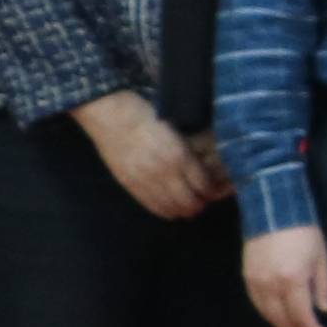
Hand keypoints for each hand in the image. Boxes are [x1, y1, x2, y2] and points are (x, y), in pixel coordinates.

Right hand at [75, 90, 222, 221]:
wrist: (111, 115)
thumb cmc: (148, 115)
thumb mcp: (177, 130)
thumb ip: (189, 152)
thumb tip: (204, 168)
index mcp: (180, 156)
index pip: (203, 185)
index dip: (212, 191)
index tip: (215, 190)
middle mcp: (164, 173)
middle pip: (189, 202)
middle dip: (200, 204)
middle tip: (204, 201)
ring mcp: (145, 181)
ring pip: (170, 207)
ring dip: (183, 210)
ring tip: (189, 208)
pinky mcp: (130, 185)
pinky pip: (151, 206)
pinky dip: (165, 211)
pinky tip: (170, 210)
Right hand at [243, 220, 326, 326]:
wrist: (272, 209)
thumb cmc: (304, 231)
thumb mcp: (321, 256)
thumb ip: (323, 285)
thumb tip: (324, 309)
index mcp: (293, 280)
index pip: (302, 315)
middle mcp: (271, 285)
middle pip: (283, 319)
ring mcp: (256, 282)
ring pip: (267, 314)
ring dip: (282, 324)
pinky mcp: (247, 277)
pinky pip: (257, 304)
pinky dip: (268, 313)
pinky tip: (279, 314)